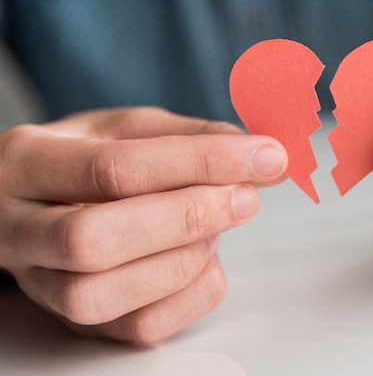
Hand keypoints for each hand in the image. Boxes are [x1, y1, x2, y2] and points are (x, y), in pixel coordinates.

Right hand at [0, 107, 286, 341]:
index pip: (114, 169)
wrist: (41, 199)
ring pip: (102, 295)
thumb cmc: (89, 159)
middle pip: (94, 240)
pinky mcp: (74, 321)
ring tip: (217, 226)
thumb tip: (260, 157)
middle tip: (245, 198)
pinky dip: (190, 296)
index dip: (201, 163)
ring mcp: (39, 283)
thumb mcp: (131, 129)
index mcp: (27, 162)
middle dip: (186, 218)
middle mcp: (17, 228)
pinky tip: (206, 260)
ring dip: (183, 260)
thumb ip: (192, 137)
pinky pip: (135, 328)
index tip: (264, 157)